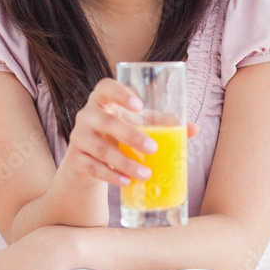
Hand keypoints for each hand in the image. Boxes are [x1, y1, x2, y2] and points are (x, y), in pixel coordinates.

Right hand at [58, 77, 198, 190]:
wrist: (87, 163)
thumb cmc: (118, 136)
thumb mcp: (137, 126)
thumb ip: (162, 124)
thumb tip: (194, 128)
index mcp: (102, 101)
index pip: (105, 87)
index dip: (120, 93)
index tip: (139, 105)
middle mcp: (87, 116)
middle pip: (105, 121)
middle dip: (130, 135)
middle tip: (153, 148)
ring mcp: (79, 138)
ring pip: (101, 149)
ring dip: (125, 162)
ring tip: (146, 174)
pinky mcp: (75, 161)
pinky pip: (93, 168)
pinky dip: (112, 176)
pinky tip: (127, 182)